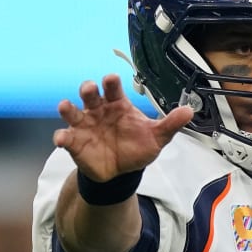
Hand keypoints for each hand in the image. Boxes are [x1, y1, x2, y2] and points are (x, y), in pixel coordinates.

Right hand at [53, 74, 193, 180]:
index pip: (113, 88)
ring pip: (71, 111)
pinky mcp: (75, 142)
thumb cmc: (137, 147)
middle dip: (88, 89)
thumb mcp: (156, 137)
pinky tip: (63, 139)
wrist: (123, 172)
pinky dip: (62, 137)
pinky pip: (65, 137)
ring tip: (65, 106)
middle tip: (90, 89)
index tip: (111, 80)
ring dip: (67, 107)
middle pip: (90, 94)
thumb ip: (170, 124)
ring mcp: (84, 125)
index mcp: (117, 104)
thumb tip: (189, 111)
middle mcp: (98, 110)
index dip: (111, 82)